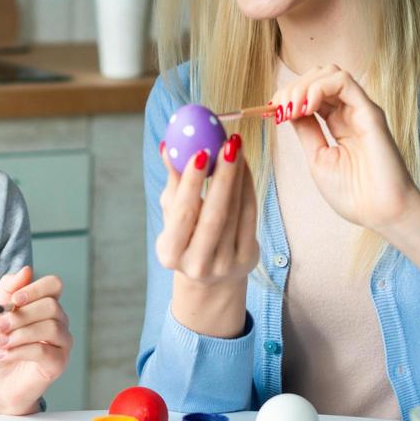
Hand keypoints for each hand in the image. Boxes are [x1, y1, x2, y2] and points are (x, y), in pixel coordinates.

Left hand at [0, 266, 71, 414]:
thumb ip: (8, 290)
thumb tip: (26, 270)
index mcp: (46, 306)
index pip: (54, 285)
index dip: (35, 288)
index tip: (14, 301)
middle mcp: (59, 322)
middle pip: (51, 306)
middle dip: (22, 315)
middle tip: (1, 326)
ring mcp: (62, 343)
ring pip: (50, 327)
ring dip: (20, 334)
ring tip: (1, 343)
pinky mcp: (59, 364)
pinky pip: (44, 351)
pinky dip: (19, 351)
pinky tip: (4, 355)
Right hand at [156, 133, 258, 285]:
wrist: (211, 276)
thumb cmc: (186, 236)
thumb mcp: (173, 214)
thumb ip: (173, 182)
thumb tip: (169, 146)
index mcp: (171, 254)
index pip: (183, 214)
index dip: (191, 183)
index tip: (200, 152)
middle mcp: (198, 264)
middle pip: (214, 215)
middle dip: (223, 176)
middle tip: (227, 144)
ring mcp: (226, 264)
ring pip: (236, 213)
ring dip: (238, 176)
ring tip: (236, 147)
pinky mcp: (248, 258)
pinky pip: (250, 216)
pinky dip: (248, 188)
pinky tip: (244, 166)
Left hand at [271, 64, 419, 234]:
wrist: (381, 214)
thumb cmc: (354, 194)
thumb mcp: (318, 158)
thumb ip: (306, 130)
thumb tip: (287, 109)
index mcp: (337, 122)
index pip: (309, 93)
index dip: (287, 95)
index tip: (271, 110)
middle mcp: (349, 111)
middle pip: (317, 77)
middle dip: (292, 87)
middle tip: (279, 108)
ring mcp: (360, 109)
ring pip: (329, 72)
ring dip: (303, 84)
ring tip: (293, 108)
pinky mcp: (370, 112)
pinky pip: (344, 81)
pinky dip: (319, 87)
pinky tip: (308, 106)